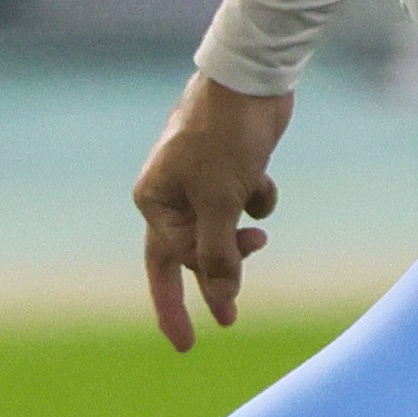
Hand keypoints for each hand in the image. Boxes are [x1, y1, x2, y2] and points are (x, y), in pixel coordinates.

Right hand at [135, 72, 294, 354]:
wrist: (252, 80)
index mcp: (155, 200)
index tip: (197, 336)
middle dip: (214, 277)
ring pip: (222, 230)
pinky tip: (262, 177)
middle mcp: (172, 194)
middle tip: (230, 320)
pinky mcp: (231, 170)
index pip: (170, 261)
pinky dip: (257, 199)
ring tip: (258, 235)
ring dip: (242, 235)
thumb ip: (219, 255)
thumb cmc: (225, 138)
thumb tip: (221, 302)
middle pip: (189, 253)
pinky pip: (243, 204)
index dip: (186, 299)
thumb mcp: (221, 202)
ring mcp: (202, 181)